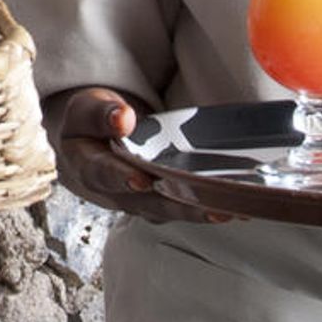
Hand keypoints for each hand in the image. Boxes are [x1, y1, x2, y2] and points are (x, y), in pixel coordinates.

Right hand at [49, 86, 230, 224]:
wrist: (92, 144)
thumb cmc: (90, 125)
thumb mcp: (86, 109)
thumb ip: (101, 114)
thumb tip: (123, 118)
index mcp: (89, 167)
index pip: (105, 174)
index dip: (123, 178)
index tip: (142, 180)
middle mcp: (116, 193)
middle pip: (149, 203)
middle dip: (181, 206)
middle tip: (211, 207)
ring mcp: (140, 202)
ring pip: (171, 211)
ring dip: (200, 212)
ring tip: (232, 211)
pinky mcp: (160, 202)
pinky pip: (183, 207)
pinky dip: (207, 206)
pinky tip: (235, 204)